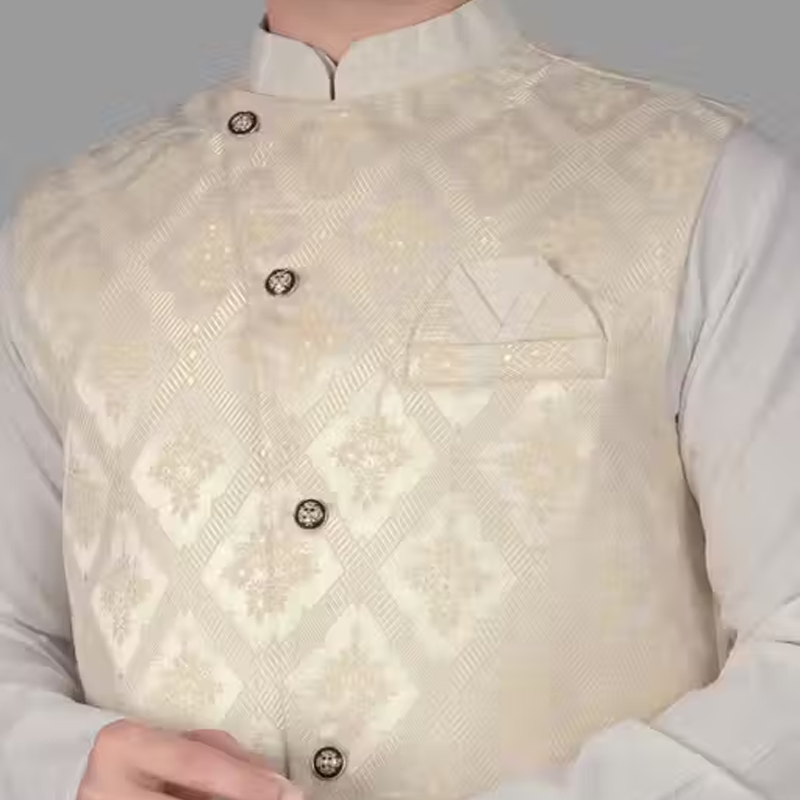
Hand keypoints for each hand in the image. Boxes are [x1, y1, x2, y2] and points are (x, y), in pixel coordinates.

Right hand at [78, 719, 301, 799]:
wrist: (75, 774)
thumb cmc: (139, 752)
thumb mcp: (174, 740)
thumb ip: (220, 755)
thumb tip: (271, 778)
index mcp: (128, 747)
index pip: (196, 766)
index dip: (244, 782)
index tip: (286, 791)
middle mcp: (112, 790)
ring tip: (263, 799)